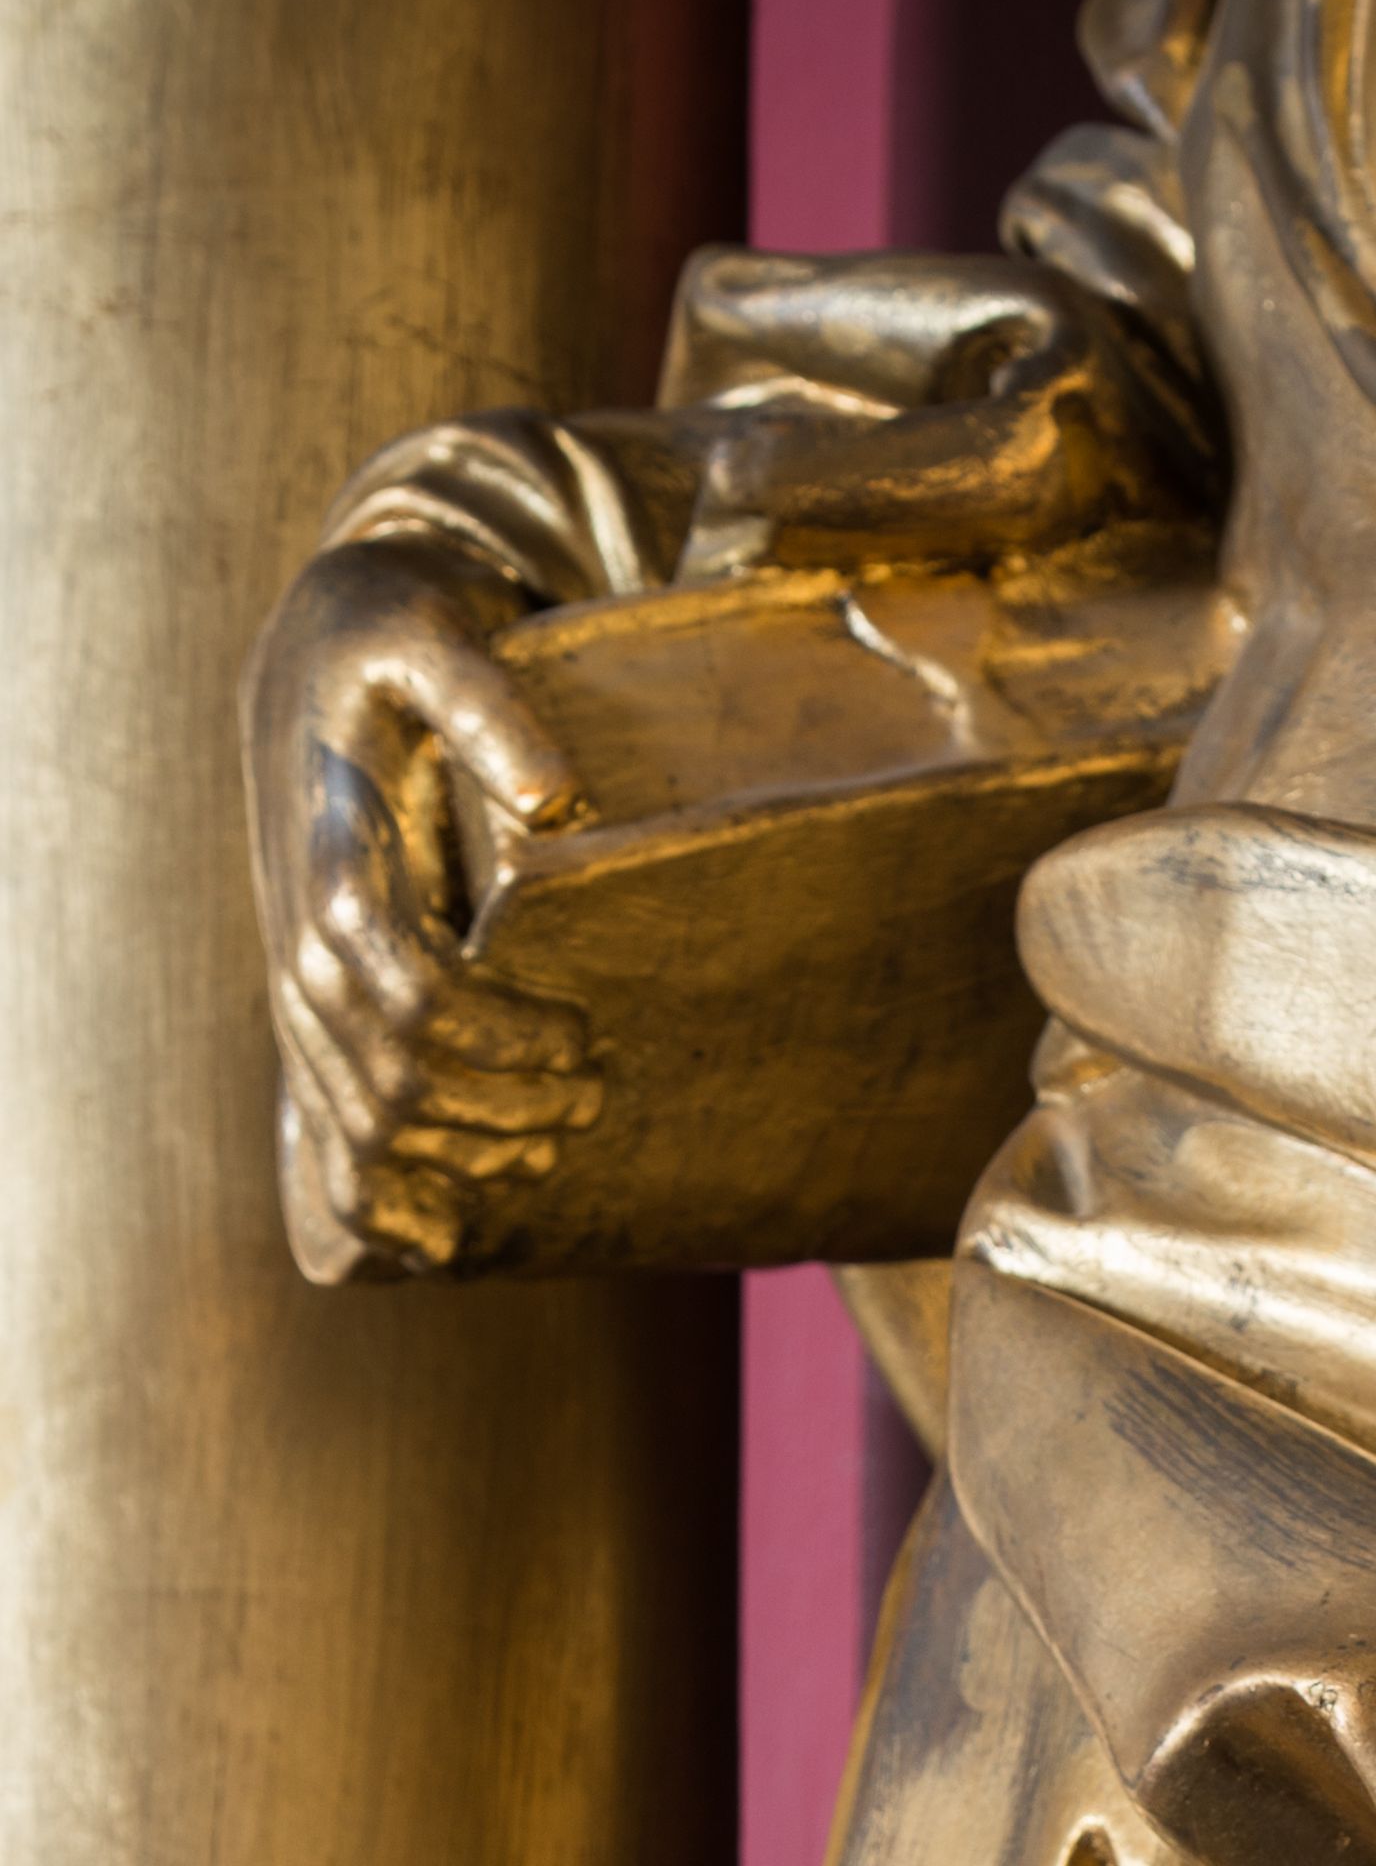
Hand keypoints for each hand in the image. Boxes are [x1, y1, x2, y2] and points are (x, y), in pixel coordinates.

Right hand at [241, 540, 603, 1275]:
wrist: (316, 643)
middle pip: (384, 1073)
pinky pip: (327, 1116)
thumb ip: (489, 707)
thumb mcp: (436, 635)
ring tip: (551, 1142)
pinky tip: (442, 1230)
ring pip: (356, 1111)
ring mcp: (295, 969)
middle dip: (493, 1108)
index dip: (499, 1035)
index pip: (406, 990)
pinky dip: (382, 1183)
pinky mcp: (309, 992)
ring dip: (457, 1150)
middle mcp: (298, 930)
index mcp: (332, 857)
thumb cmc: (389, 634)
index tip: (582, 1038)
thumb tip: (559, 798)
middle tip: (589, 1101)